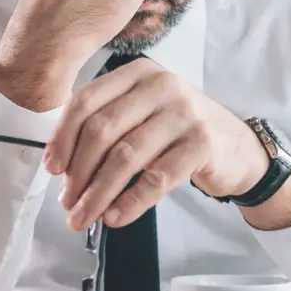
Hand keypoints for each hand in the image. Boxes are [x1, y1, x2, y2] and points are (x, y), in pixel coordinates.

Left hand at [44, 59, 269, 229]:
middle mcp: (161, 85)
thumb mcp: (143, 114)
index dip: (63, 138)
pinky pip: (156, 178)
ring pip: (125, 157)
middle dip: (79, 172)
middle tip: (68, 202)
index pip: (86, 101)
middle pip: (102, 130)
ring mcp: (184, 113)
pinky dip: (131, 202)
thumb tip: (62, 166)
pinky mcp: (201, 144)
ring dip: (99, 193)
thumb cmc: (180, 133)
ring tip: (85, 217)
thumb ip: (108, 125)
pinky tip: (116, 217)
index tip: (53, 169)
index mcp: (138, 73)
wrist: (238, 148)